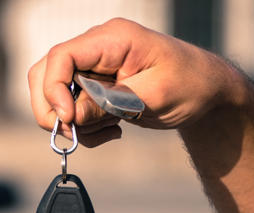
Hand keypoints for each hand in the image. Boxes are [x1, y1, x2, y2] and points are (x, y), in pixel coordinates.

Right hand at [28, 18, 242, 146]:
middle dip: (51, 109)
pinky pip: (71, 109)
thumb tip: (70, 117)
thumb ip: (108, 103)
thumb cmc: (190, 85)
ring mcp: (93, 67)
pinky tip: (111, 131)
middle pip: (46, 74)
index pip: (61, 57)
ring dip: (71, 123)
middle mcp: (97, 48)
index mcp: (113, 39)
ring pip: (54, 95)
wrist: (207, 92)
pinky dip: (83, 128)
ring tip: (105, 132)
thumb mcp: (153, 97)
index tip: (68, 119)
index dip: (54, 89)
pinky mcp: (94, 86)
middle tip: (73, 133)